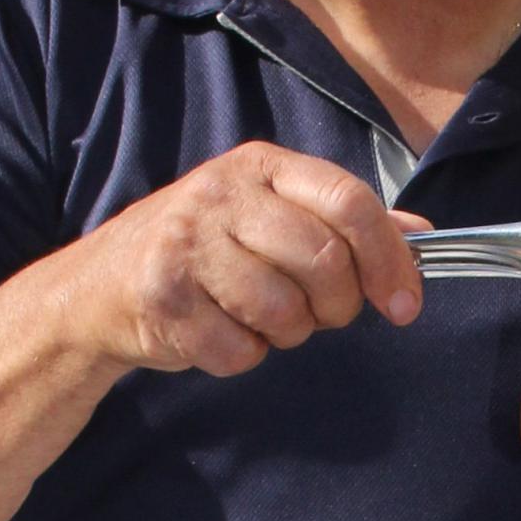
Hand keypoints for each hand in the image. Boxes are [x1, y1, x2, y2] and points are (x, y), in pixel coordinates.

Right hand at [71, 144, 425, 379]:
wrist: (100, 288)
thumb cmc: (204, 251)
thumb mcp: (271, 216)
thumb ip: (344, 221)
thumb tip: (420, 233)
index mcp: (261, 165)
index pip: (348, 201)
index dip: (388, 258)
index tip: (404, 304)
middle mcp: (221, 194)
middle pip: (323, 260)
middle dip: (337, 306)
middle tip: (320, 315)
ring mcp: (186, 244)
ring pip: (283, 311)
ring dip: (286, 334)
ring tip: (260, 319)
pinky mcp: (162, 298)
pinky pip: (239, 350)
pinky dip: (241, 356)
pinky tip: (219, 333)